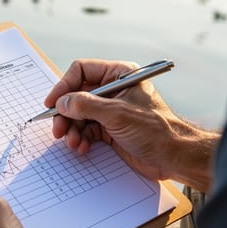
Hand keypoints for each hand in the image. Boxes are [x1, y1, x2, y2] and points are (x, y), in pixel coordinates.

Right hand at [45, 59, 217, 191]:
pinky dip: (80, 138)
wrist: (174, 157)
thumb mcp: (116, 113)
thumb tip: (62, 102)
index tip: (52, 103)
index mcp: (120, 74)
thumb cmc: (155, 130)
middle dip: (66, 113)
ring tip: (72, 142)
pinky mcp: (111, 129)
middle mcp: (114, 89)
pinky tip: (81, 147)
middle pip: (77, 94)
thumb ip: (85, 105)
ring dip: (72, 129)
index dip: (64, 85)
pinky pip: (87, 130)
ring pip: (79, 114)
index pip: (83, 71)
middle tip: (58, 129)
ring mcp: (111, 110)